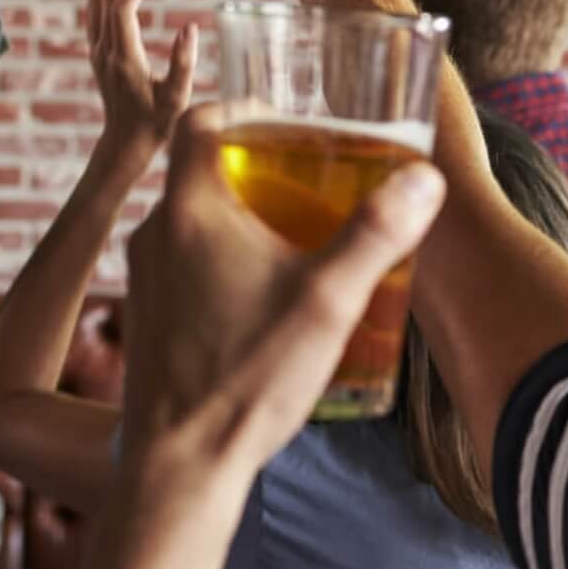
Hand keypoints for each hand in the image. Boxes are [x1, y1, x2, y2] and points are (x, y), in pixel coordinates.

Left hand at [87, 0, 197, 167]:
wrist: (125, 142)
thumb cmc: (157, 123)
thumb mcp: (177, 98)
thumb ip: (183, 63)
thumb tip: (190, 28)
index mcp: (124, 58)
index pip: (123, 9)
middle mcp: (105, 50)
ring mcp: (97, 49)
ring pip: (97, 1)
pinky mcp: (97, 51)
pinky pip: (93, 11)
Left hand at [120, 106, 444, 493]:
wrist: (179, 462)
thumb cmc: (248, 377)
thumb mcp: (328, 301)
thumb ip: (376, 235)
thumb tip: (424, 177)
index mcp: (187, 210)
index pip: (198, 121)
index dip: (240, 107)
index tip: (284, 117)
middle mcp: (154, 232)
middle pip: (198, 168)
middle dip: (254, 164)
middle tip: (308, 178)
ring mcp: (143, 273)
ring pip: (190, 217)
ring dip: (238, 213)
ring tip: (295, 234)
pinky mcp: (146, 311)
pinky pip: (182, 258)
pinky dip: (219, 253)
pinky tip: (264, 290)